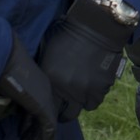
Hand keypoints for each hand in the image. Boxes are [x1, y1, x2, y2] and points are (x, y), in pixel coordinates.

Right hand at [0, 36, 57, 139]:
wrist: (1, 57)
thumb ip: (0, 93)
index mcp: (35, 82)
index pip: (35, 106)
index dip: (29, 123)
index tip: (21, 134)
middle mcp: (43, 90)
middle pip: (41, 117)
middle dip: (33, 134)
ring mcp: (45, 98)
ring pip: (46, 126)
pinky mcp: (42, 106)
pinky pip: (48, 129)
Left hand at [38, 0, 136, 120]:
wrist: (97, 25)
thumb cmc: (69, 33)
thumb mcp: (48, 49)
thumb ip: (44, 70)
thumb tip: (37, 82)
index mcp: (51, 81)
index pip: (47, 108)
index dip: (49, 110)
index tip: (50, 108)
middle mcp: (68, 90)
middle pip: (67, 115)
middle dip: (65, 112)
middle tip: (65, 105)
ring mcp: (87, 90)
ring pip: (83, 107)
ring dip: (81, 101)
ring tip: (81, 90)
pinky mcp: (102, 87)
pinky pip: (96, 100)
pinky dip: (94, 95)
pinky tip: (92, 85)